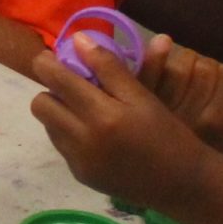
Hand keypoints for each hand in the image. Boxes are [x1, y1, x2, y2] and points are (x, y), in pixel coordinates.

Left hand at [29, 37, 215, 211]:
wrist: (183, 184)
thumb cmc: (168, 134)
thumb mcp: (143, 96)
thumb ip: (108, 67)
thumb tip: (78, 39)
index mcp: (102, 115)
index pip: (54, 80)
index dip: (47, 63)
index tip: (56, 57)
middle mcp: (83, 140)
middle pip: (39, 105)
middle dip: (51, 90)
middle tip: (75, 85)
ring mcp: (78, 161)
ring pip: (47, 125)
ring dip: (60, 112)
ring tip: (87, 109)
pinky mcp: (80, 175)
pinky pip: (60, 145)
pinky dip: (70, 133)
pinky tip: (95, 133)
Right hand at [137, 32, 222, 161]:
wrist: (211, 185)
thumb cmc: (174, 146)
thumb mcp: (148, 120)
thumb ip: (141, 84)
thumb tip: (156, 40)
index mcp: (146, 118)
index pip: (148, 74)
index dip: (156, 55)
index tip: (163, 42)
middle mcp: (172, 119)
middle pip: (182, 64)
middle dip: (187, 61)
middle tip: (187, 71)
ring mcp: (201, 119)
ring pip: (206, 66)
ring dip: (206, 68)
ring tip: (203, 83)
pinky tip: (221, 91)